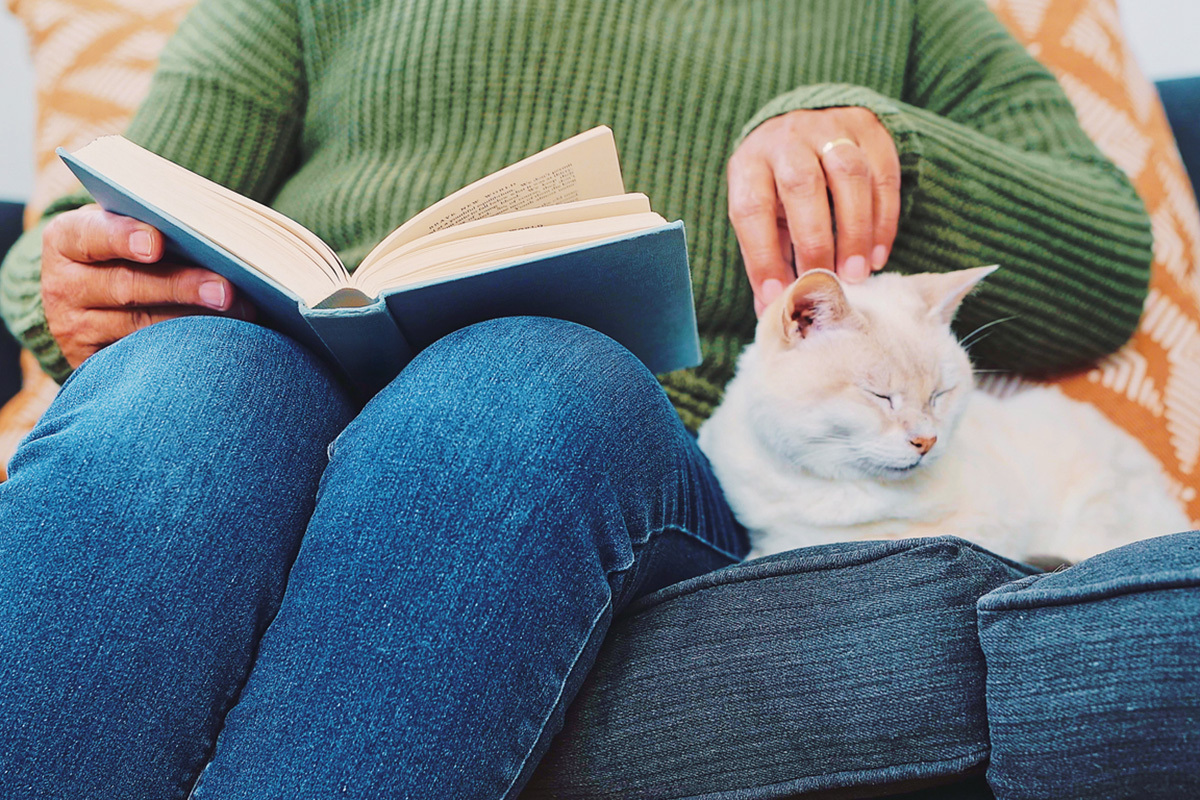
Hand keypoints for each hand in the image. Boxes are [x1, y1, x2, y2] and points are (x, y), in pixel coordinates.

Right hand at [41, 205, 251, 367]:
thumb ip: (155, 226)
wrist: (87, 300)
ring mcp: (75, 328)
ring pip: (140, 327)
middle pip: (126, 286)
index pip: (91, 235)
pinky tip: (220, 342)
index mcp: (67, 239)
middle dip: (181, 286)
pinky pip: (141, 358)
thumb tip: (218, 235)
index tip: (156, 242)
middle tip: (226, 289)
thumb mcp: (125, 230)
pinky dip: (182, 349)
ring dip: (195, 321)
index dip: (123, 237)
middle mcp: (63, 285)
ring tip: (242, 313)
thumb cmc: (124, 251)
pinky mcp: (92, 363)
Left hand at [727, 107, 900, 314]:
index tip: (777, 295)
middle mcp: (787, 140)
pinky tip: (876, 255)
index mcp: (751, 164)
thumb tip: (770, 311)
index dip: (762, 256)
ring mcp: (830, 128)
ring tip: (857, 273)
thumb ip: (767, 257)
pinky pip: (883, 175)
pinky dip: (883, 220)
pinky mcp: (869, 129)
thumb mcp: (763, 213)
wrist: (807, 120)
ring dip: (856, 230)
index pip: (751, 209)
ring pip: (849, 175)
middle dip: (816, 241)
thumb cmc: (778, 183)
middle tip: (828, 281)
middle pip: (802, 185)